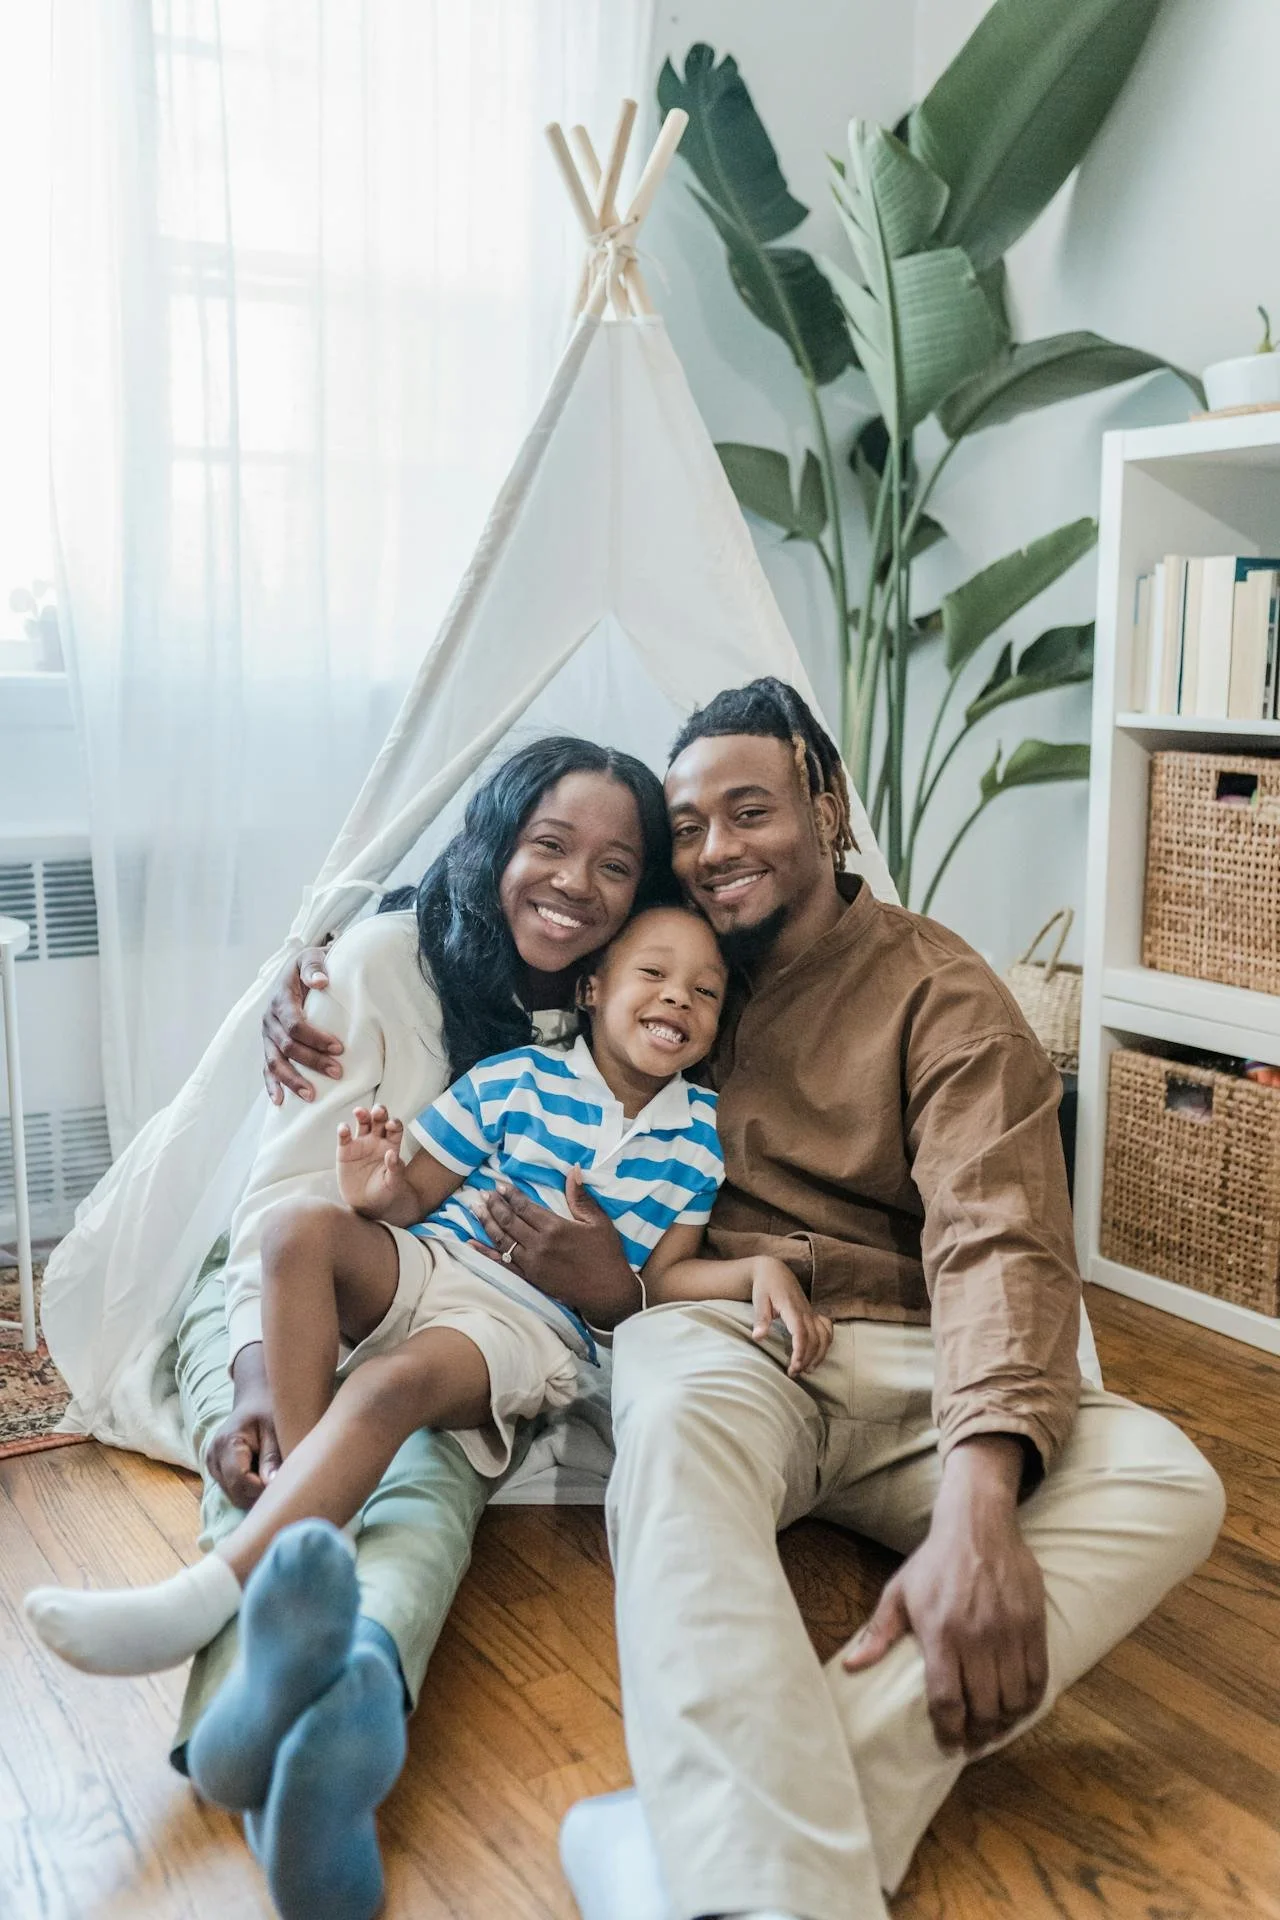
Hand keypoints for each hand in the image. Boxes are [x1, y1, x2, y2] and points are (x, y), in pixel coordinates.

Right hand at [206, 1344, 282, 1508]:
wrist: (255, 1399)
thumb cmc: (268, 1410)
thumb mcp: (275, 1429)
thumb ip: (272, 1457)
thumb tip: (272, 1485)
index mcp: (227, 1443)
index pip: (240, 1480)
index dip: (262, 1489)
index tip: (283, 1485)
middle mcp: (214, 1457)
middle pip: (236, 1493)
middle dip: (260, 1494)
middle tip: (283, 1484)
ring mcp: (212, 1465)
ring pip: (235, 1496)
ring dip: (255, 1493)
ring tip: (273, 1476)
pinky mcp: (217, 1471)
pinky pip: (234, 1490)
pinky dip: (250, 1489)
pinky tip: (263, 1475)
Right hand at [262, 943, 342, 1103]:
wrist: (295, 968)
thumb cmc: (310, 964)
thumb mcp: (313, 956)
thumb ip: (315, 966)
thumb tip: (321, 981)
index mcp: (281, 999)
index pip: (295, 1024)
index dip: (316, 1038)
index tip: (340, 1048)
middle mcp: (270, 1019)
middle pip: (287, 1047)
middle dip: (312, 1061)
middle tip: (337, 1072)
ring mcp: (267, 1035)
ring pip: (274, 1062)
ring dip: (293, 1080)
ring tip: (312, 1096)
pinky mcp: (268, 1045)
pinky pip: (266, 1067)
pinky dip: (272, 1085)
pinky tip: (280, 1101)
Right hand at [337, 1105, 412, 1214]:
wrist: (367, 1205)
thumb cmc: (386, 1192)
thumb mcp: (394, 1183)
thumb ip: (395, 1169)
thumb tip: (393, 1153)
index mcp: (391, 1145)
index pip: (395, 1128)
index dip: (394, 1123)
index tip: (391, 1124)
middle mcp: (377, 1140)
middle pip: (379, 1120)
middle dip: (379, 1112)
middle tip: (378, 1111)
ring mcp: (361, 1144)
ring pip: (362, 1123)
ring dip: (362, 1114)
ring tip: (360, 1112)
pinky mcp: (345, 1151)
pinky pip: (344, 1138)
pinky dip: (343, 1131)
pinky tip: (344, 1129)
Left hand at [469, 1166, 638, 1327]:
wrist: (607, 1292)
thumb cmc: (606, 1254)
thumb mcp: (599, 1221)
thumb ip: (581, 1197)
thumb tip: (573, 1170)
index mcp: (555, 1227)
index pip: (525, 1207)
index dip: (511, 1195)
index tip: (500, 1185)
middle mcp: (539, 1244)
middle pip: (509, 1221)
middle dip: (494, 1205)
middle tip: (482, 1193)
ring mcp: (531, 1263)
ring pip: (501, 1240)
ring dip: (486, 1222)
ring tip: (475, 1208)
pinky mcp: (529, 1278)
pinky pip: (502, 1263)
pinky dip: (485, 1253)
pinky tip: (471, 1243)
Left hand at [751, 1258, 832, 1376]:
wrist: (774, 1271)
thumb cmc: (765, 1286)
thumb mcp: (759, 1300)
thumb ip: (761, 1318)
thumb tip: (758, 1337)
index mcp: (792, 1308)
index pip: (801, 1333)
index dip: (800, 1352)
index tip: (794, 1367)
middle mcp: (806, 1311)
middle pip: (814, 1339)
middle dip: (807, 1359)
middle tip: (794, 1373)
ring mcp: (812, 1312)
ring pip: (825, 1336)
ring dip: (819, 1355)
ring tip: (808, 1369)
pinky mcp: (814, 1314)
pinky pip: (828, 1330)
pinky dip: (827, 1343)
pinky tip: (818, 1354)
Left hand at [842, 1435, 1046, 1753]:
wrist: (978, 1526)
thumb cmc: (934, 1561)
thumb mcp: (899, 1592)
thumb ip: (878, 1632)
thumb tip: (851, 1666)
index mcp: (940, 1633)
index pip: (946, 1701)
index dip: (948, 1731)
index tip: (948, 1744)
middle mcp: (976, 1638)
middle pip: (982, 1707)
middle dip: (977, 1733)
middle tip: (972, 1740)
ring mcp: (1008, 1633)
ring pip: (1012, 1699)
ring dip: (1004, 1721)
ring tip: (994, 1726)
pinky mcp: (1033, 1625)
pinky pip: (1038, 1677)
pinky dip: (1030, 1701)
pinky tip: (1019, 1706)